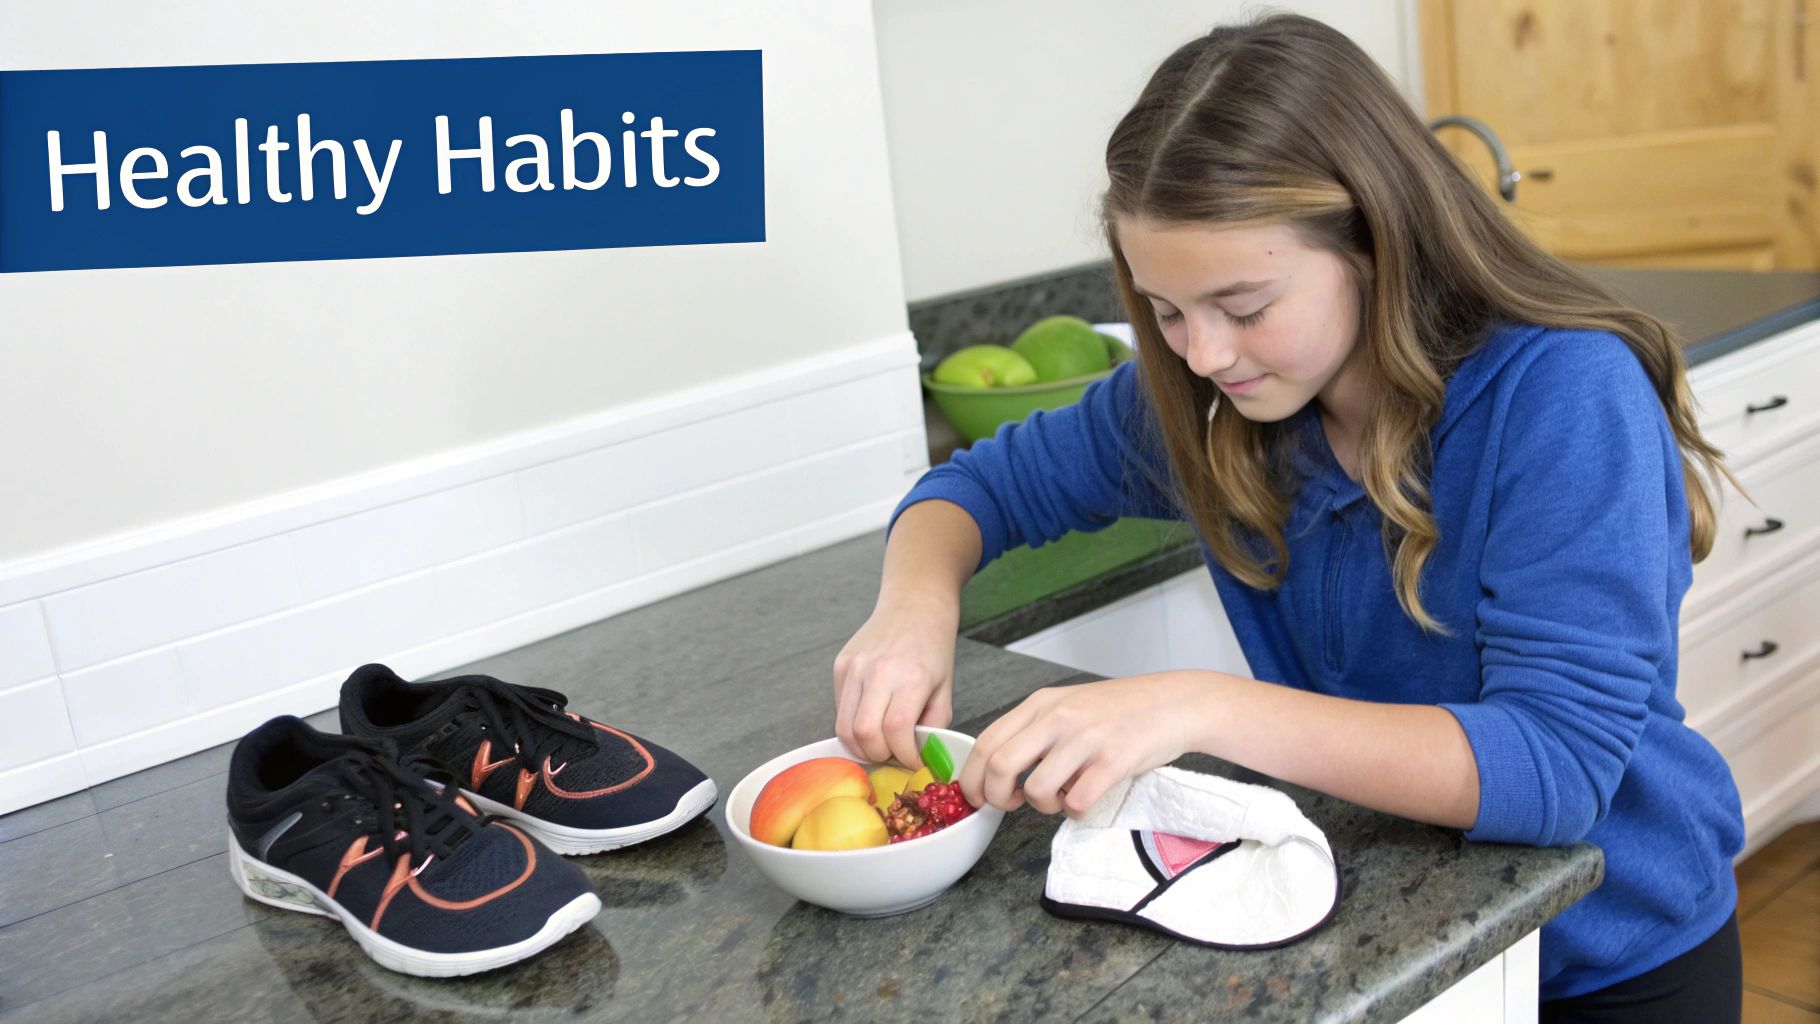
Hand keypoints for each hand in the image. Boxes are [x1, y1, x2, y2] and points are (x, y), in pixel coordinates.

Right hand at [833, 595, 959, 769]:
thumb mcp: (946, 689)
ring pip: (844, 727)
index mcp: (910, 678)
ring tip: (879, 744)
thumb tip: (918, 756)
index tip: (912, 762)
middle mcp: (877, 672)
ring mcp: (854, 668)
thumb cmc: (934, 647)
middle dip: (879, 756)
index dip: (904, 757)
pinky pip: (840, 709)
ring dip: (861, 746)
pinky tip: (871, 719)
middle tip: (893, 755)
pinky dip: (853, 724)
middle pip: (864, 734)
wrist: (914, 604)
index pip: (896, 732)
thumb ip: (933, 725)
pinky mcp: (841, 666)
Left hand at [957, 673, 1214, 816]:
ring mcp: (1087, 738)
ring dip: (1043, 806)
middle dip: (996, 798)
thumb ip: (1034, 730)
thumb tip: (998, 770)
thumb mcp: (1068, 705)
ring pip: (1037, 789)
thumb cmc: (1121, 710)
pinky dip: (1077, 812)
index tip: (978, 797)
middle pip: (1000, 766)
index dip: (973, 778)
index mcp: (1041, 704)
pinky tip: (1086, 800)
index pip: (986, 742)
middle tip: (1011, 806)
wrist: (1176, 703)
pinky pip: (1078, 803)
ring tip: (1061, 799)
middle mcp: (1058, 717)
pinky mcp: (1115, 761)